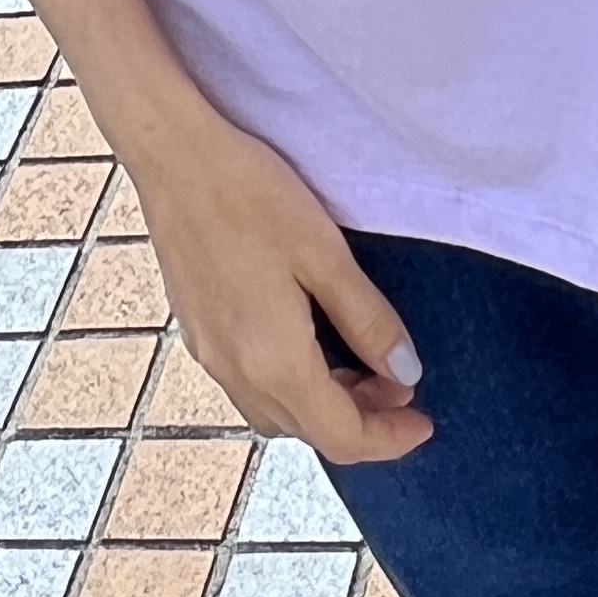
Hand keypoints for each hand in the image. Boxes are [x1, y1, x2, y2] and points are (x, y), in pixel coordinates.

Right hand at [128, 100, 431, 465]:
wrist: (173, 157)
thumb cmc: (252, 195)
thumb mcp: (326, 254)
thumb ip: (368, 321)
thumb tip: (406, 373)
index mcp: (275, 362)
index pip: (341, 437)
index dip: (389, 439)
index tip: (424, 420)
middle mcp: (237, 374)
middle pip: (309, 431)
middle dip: (361, 421)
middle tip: (400, 382)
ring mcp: (210, 356)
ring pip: (276, 415)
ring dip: (323, 406)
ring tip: (360, 367)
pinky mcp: (197, 334)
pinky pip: (250, 387)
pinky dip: (290, 387)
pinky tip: (308, 345)